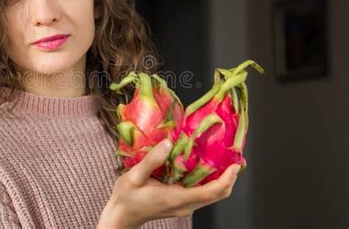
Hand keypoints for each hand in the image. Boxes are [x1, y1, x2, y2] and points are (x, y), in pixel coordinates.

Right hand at [97, 139, 240, 228]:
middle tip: (236, 156)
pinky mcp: (182, 202)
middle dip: (230, 177)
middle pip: (217, 194)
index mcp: (176, 197)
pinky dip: (211, 180)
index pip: (211, 192)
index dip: (226, 179)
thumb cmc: (126, 196)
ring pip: (212, 194)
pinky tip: (207, 165)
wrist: (122, 215)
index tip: (235, 164)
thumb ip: (152, 160)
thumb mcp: (134, 176)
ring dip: (222, 178)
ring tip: (225, 157)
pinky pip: (204, 193)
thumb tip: (168, 142)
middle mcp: (185, 204)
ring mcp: (185, 205)